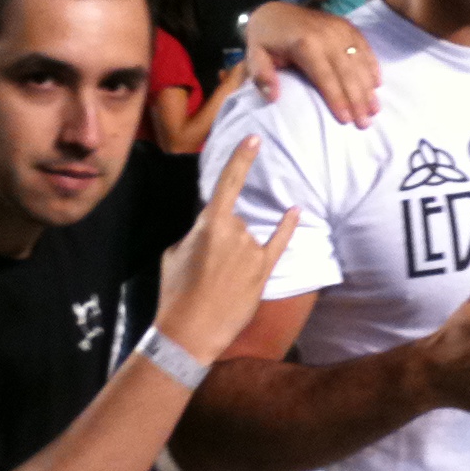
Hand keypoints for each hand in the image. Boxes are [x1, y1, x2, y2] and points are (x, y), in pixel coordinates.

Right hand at [155, 136, 299, 363]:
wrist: (190, 331)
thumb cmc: (176, 292)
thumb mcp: (174, 253)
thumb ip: (195, 234)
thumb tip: (208, 232)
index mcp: (209, 224)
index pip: (228, 183)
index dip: (242, 159)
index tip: (254, 138)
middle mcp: (235, 231)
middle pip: (234, 221)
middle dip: (221, 240)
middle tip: (204, 270)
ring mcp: (251, 251)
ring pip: (247, 238)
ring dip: (235, 254)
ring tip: (218, 283)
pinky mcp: (263, 271)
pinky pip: (278, 242)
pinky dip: (286, 227)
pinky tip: (295, 211)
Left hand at [243, 2, 380, 127]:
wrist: (274, 10)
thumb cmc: (265, 38)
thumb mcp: (254, 55)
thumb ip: (261, 75)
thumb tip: (273, 97)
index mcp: (306, 43)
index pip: (326, 77)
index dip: (337, 99)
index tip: (346, 120)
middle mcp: (328, 35)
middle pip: (348, 73)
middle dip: (358, 100)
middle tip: (365, 123)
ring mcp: (340, 29)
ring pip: (360, 62)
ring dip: (368, 87)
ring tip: (374, 110)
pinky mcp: (348, 26)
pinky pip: (365, 48)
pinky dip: (372, 66)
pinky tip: (377, 85)